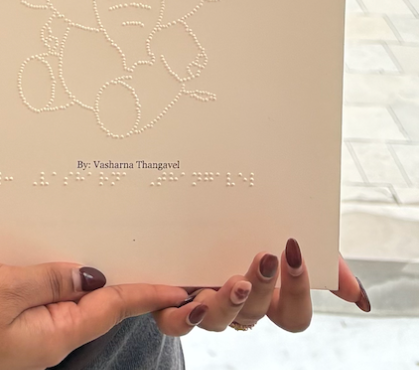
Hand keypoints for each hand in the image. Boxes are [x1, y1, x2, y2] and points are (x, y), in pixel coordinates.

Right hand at [0, 254, 189, 369]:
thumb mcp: (2, 286)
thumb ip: (49, 278)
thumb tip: (90, 275)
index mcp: (52, 335)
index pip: (109, 309)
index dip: (144, 295)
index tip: (179, 287)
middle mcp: (43, 340)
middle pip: (91, 310)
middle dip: (120, 289)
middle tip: (150, 265)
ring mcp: (21, 337)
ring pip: (63, 304)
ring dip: (85, 284)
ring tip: (109, 260)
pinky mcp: (0, 326)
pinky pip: (37, 303)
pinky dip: (53, 283)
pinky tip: (53, 268)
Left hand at [153, 239, 369, 334]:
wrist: (185, 200)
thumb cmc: (244, 223)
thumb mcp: (286, 232)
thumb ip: (325, 263)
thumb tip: (357, 299)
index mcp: (267, 296)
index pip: (293, 315)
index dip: (298, 291)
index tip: (293, 252)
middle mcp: (236, 304)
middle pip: (255, 314)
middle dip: (263, 289)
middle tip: (264, 257)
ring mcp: (203, 303)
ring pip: (217, 322)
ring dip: (226, 305)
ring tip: (232, 281)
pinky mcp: (167, 300)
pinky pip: (173, 324)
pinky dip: (181, 316)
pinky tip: (186, 294)